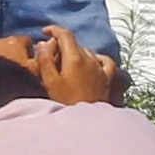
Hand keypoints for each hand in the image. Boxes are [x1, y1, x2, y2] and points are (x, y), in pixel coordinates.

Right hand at [0, 24, 124, 106]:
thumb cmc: (66, 103)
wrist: (87, 125)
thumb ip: (45, 60)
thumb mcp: (50, 82)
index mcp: (74, 58)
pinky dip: (98, 59)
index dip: (53, 29)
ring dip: (77, 53)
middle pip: (75, 44)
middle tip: (50, 55)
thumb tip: (44, 43)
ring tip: (67, 63)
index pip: (65, 34)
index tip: (45, 32)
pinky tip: (94, 63)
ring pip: (88, 52)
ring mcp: (102, 69)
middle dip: (62, 45)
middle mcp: (90, 60)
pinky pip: (106, 62)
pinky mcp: (109, 80)